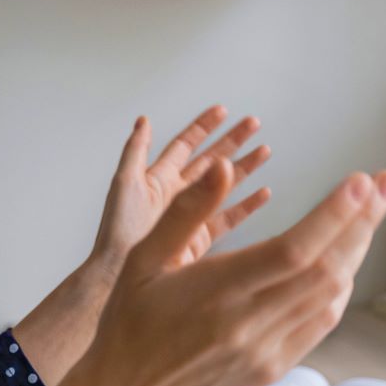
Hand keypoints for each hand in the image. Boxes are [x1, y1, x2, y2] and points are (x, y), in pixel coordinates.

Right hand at [69, 156, 385, 385]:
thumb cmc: (129, 324)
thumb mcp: (144, 259)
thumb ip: (187, 210)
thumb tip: (222, 166)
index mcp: (217, 293)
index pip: (293, 251)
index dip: (334, 215)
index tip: (363, 182)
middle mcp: (248, 325)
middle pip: (326, 268)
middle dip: (363, 221)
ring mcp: (265, 351)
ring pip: (330, 295)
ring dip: (356, 250)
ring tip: (370, 212)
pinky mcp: (272, 368)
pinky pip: (320, 324)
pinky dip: (339, 287)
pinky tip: (344, 260)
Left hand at [89, 106, 271, 275]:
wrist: (120, 274)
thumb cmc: (120, 232)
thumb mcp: (125, 184)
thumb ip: (136, 151)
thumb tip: (144, 120)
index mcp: (158, 179)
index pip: (186, 145)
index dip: (204, 127)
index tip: (223, 111)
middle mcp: (177, 194)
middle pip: (210, 160)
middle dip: (232, 141)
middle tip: (254, 124)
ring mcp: (191, 216)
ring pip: (223, 185)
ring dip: (245, 167)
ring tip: (265, 151)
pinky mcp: (201, 239)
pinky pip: (229, 217)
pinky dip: (248, 205)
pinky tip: (264, 192)